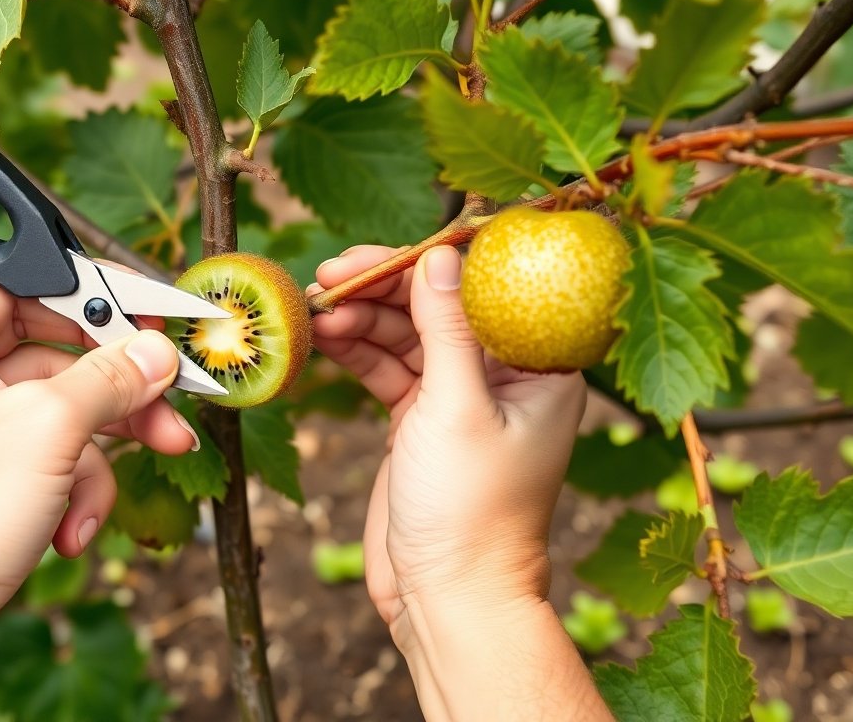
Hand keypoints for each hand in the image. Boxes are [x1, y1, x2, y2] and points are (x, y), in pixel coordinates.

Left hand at [0, 272, 197, 620]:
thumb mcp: (50, 427)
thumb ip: (111, 378)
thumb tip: (157, 352)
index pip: (20, 289)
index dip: (88, 302)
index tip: (144, 320)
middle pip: (46, 361)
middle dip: (113, 400)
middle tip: (169, 409)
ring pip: (46, 420)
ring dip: (92, 463)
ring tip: (109, 500)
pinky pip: (27, 464)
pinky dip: (59, 495)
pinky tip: (67, 534)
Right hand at [311, 245, 585, 621]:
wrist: (449, 599)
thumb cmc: (472, 513)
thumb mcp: (457, 409)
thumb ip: (446, 328)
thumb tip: (438, 256)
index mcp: (539, 368)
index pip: (486, 289)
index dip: (431, 262)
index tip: (378, 252)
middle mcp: (502, 375)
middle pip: (438, 306)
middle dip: (383, 288)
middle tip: (328, 274)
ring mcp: (458, 398)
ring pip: (406, 335)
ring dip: (361, 318)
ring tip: (314, 308)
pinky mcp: (419, 422)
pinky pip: (387, 369)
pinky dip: (355, 351)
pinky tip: (320, 336)